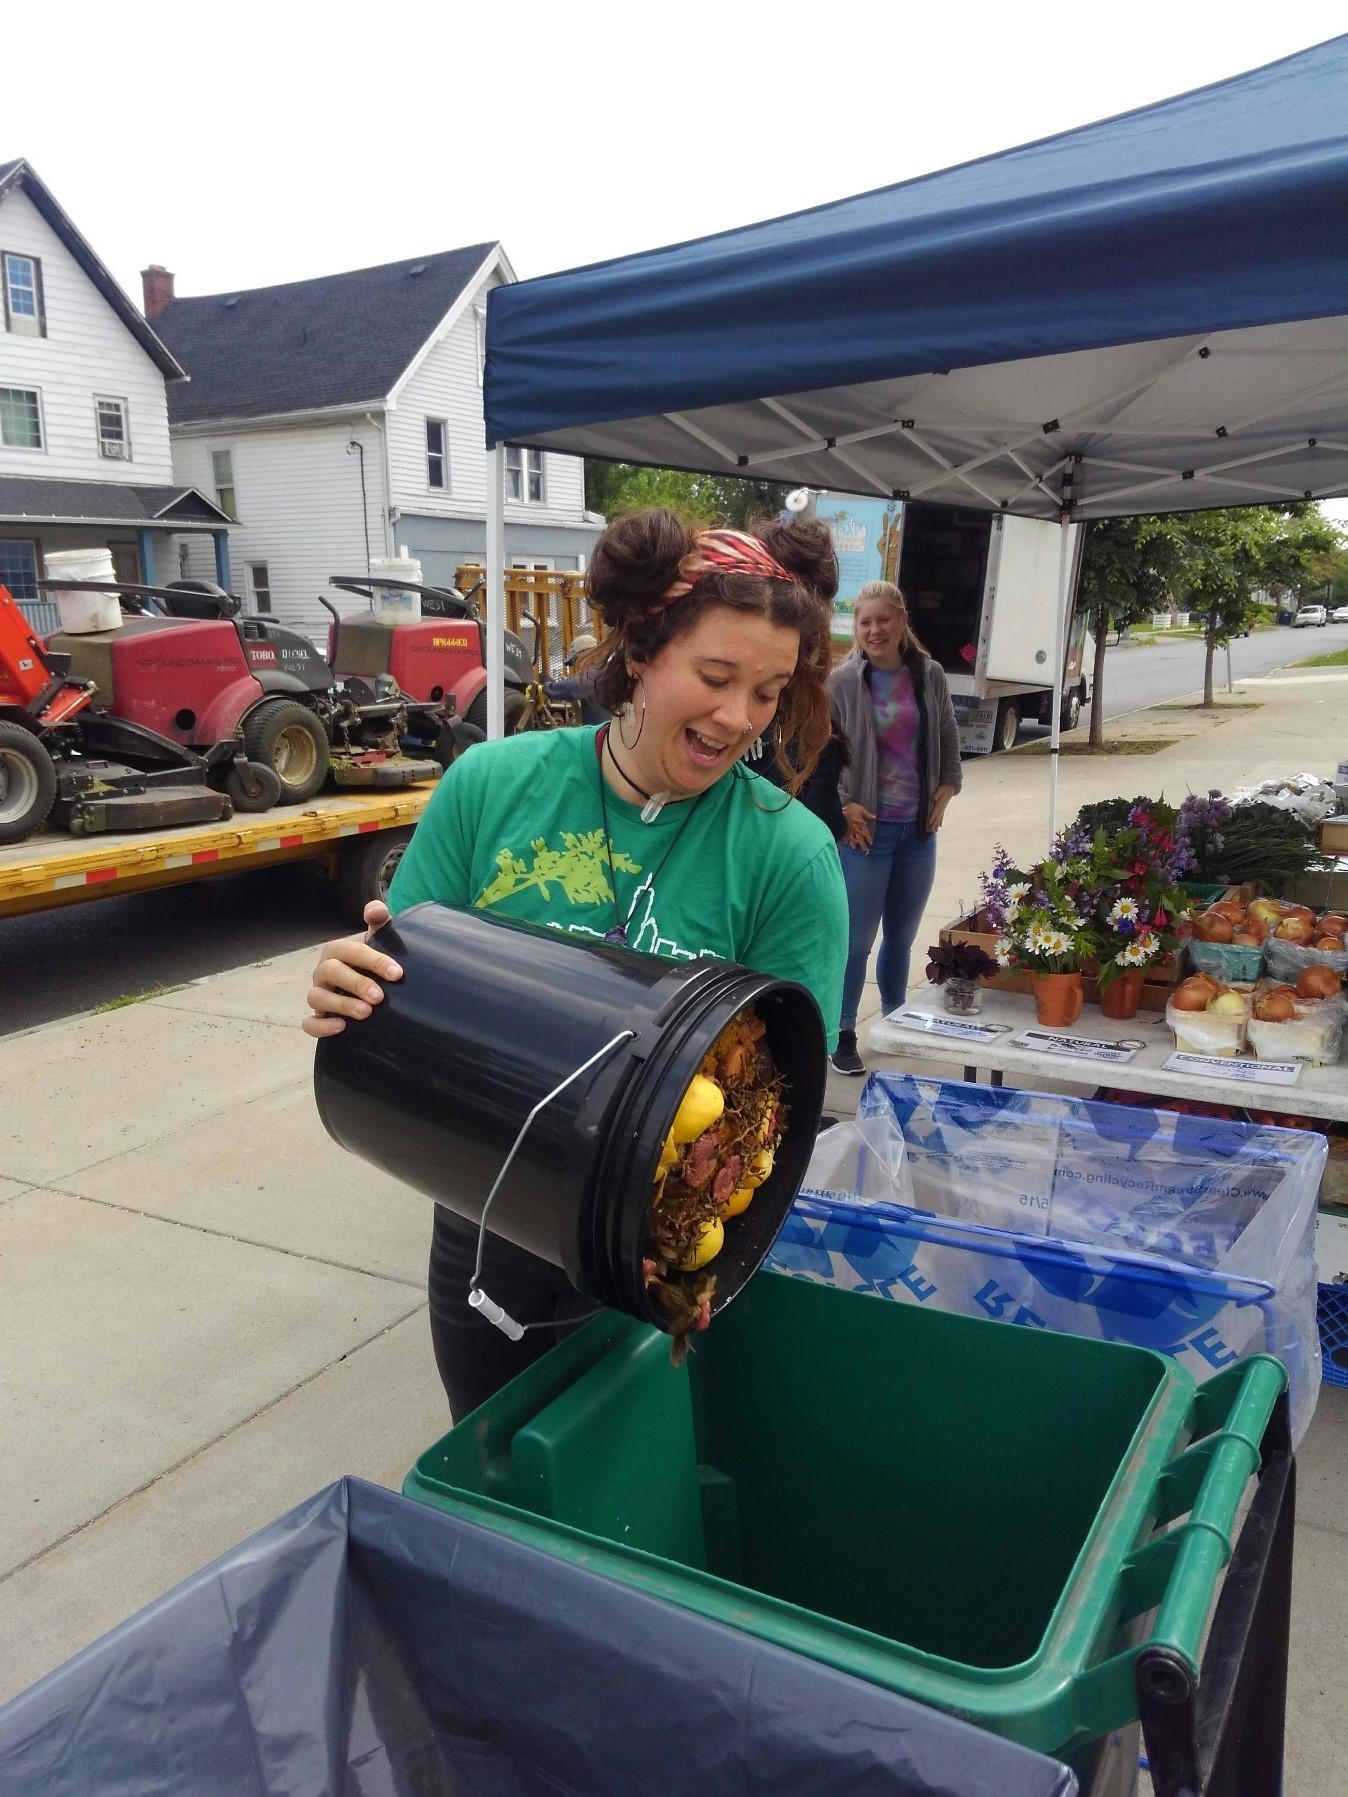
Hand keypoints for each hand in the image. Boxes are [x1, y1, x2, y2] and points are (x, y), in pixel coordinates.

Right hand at [303, 900, 401, 1037]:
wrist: (371, 984)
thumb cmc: (373, 961)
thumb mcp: (379, 939)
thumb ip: (379, 921)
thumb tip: (375, 910)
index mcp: (338, 951)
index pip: (351, 951)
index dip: (374, 961)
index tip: (397, 974)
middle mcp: (324, 971)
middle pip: (330, 972)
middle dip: (356, 983)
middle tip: (380, 997)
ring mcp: (319, 994)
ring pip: (317, 997)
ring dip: (341, 1005)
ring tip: (366, 1013)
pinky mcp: (319, 1017)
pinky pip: (310, 1024)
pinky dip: (321, 1027)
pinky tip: (341, 1027)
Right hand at [842, 801, 874, 850]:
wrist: (840, 810)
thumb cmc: (851, 808)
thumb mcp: (861, 809)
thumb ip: (867, 814)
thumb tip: (874, 816)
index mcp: (860, 824)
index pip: (866, 832)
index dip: (869, 837)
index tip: (871, 843)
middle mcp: (854, 828)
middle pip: (859, 838)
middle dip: (862, 844)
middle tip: (865, 849)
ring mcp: (848, 830)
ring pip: (852, 838)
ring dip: (853, 843)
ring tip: (854, 847)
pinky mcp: (842, 830)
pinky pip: (844, 836)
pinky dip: (845, 840)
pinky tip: (845, 842)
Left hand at [927, 785, 956, 832]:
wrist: (950, 789)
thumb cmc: (944, 789)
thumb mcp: (940, 790)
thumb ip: (937, 794)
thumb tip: (934, 799)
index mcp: (941, 803)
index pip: (936, 811)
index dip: (932, 817)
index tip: (929, 823)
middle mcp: (942, 808)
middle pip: (938, 817)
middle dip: (935, 823)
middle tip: (932, 830)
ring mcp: (943, 809)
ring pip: (940, 818)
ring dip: (937, 824)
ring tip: (935, 830)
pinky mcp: (943, 809)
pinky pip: (941, 816)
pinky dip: (940, 821)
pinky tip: (940, 826)